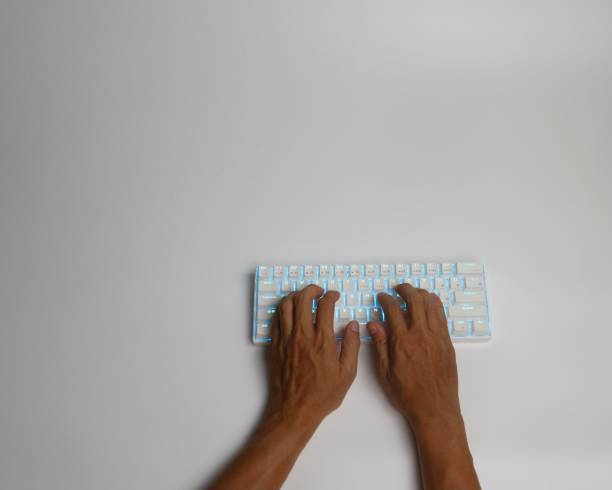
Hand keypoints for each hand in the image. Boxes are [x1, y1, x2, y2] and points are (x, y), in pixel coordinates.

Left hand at [266, 285, 360, 425]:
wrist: (294, 410)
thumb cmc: (322, 395)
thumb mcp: (347, 374)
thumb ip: (352, 346)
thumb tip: (353, 325)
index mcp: (322, 341)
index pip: (324, 306)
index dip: (330, 296)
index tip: (334, 296)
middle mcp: (302, 335)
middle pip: (302, 299)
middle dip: (311, 290)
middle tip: (318, 291)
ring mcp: (285, 339)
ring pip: (285, 305)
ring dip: (295, 295)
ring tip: (303, 297)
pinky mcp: (274, 346)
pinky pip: (275, 319)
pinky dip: (282, 309)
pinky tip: (289, 312)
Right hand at [367, 283, 459, 429]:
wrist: (435, 408)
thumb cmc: (407, 394)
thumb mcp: (385, 372)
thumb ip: (380, 344)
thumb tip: (373, 323)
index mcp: (402, 342)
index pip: (392, 310)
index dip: (385, 299)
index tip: (381, 297)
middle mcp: (421, 335)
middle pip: (414, 300)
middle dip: (404, 289)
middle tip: (397, 288)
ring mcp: (437, 337)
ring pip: (431, 304)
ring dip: (421, 293)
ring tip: (413, 292)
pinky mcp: (447, 342)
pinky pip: (442, 315)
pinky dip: (435, 304)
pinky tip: (429, 303)